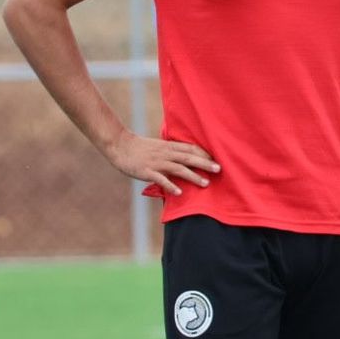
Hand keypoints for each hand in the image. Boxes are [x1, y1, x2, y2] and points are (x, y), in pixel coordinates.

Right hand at [104, 133, 219, 196]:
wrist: (120, 146)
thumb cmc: (140, 148)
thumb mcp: (158, 146)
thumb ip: (171, 151)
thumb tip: (185, 157)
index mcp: (169, 146)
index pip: (190, 148)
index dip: (204, 154)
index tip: (217, 159)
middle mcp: (166, 153)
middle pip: (189, 158)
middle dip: (205, 163)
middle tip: (219, 169)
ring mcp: (157, 162)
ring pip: (178, 169)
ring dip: (193, 176)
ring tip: (205, 183)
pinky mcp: (147, 171)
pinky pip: (160, 179)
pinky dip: (170, 185)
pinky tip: (179, 192)